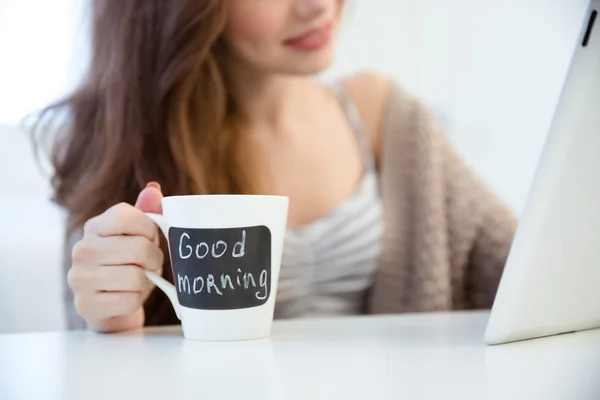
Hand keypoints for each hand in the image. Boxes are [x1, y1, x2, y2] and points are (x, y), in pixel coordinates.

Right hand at [67, 182, 164, 332]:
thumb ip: (148, 212)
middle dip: (155, 259)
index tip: (150, 239)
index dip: (150, 230)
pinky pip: (129, 300)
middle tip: (151, 265)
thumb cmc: (130, 264)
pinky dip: (137, 301)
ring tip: (140, 281)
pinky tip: (127, 297)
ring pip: (136, 276)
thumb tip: (153, 188)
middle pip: (139, 248)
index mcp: (94, 226)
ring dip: (146, 282)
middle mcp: (81, 249)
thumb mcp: (140, 236)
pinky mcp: (85, 305)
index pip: (129, 217)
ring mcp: (79, 277)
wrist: (112, 305)